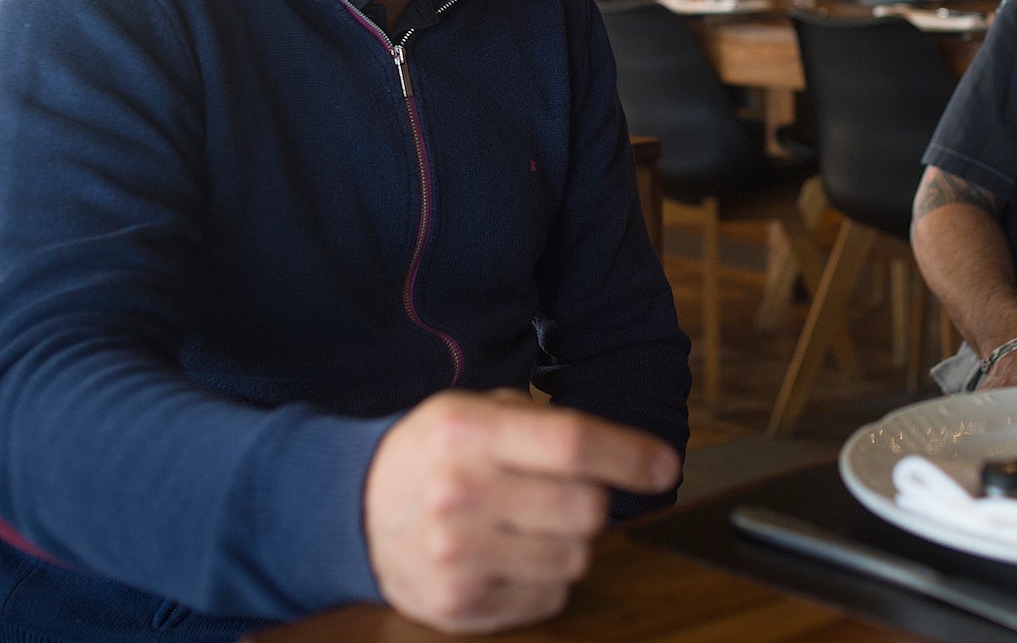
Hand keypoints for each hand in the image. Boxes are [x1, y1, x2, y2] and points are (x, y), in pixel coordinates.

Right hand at [362, 389, 679, 633]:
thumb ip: (551, 427)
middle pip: (585, 508)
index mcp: (465, 431)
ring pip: (575, 558)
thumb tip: (645, 460)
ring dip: (568, 541)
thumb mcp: (477, 412)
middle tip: (562, 492)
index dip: (630, 456)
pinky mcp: (456, 605)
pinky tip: (507, 555)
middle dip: (592, 499)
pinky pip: (548, 597)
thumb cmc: (436, 454)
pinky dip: (543, 577)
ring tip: (527, 524)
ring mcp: (455, 556)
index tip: (663, 465)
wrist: (353, 508)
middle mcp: (457, 493)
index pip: (571, 443)